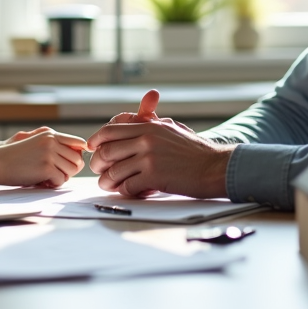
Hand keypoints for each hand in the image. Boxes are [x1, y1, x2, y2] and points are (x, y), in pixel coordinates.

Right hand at [0, 128, 86, 187]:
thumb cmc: (14, 157)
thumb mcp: (35, 144)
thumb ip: (54, 146)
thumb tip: (79, 155)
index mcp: (49, 134)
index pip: (78, 142)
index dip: (78, 155)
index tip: (71, 164)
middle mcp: (52, 141)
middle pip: (77, 159)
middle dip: (70, 170)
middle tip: (56, 174)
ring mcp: (49, 154)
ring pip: (72, 170)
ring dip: (62, 177)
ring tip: (49, 178)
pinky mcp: (46, 168)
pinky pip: (61, 180)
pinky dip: (54, 184)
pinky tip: (43, 182)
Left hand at [87, 90, 233, 198]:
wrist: (215, 167)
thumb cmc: (194, 151)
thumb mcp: (171, 129)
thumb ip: (151, 122)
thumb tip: (133, 117)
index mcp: (149, 125)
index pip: (110, 130)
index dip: (96, 141)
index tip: (92, 149)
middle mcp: (146, 138)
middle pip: (106, 151)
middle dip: (98, 164)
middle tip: (100, 172)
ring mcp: (149, 157)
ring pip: (113, 172)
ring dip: (108, 182)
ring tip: (111, 186)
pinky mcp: (154, 176)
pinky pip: (127, 186)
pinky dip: (125, 191)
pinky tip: (132, 191)